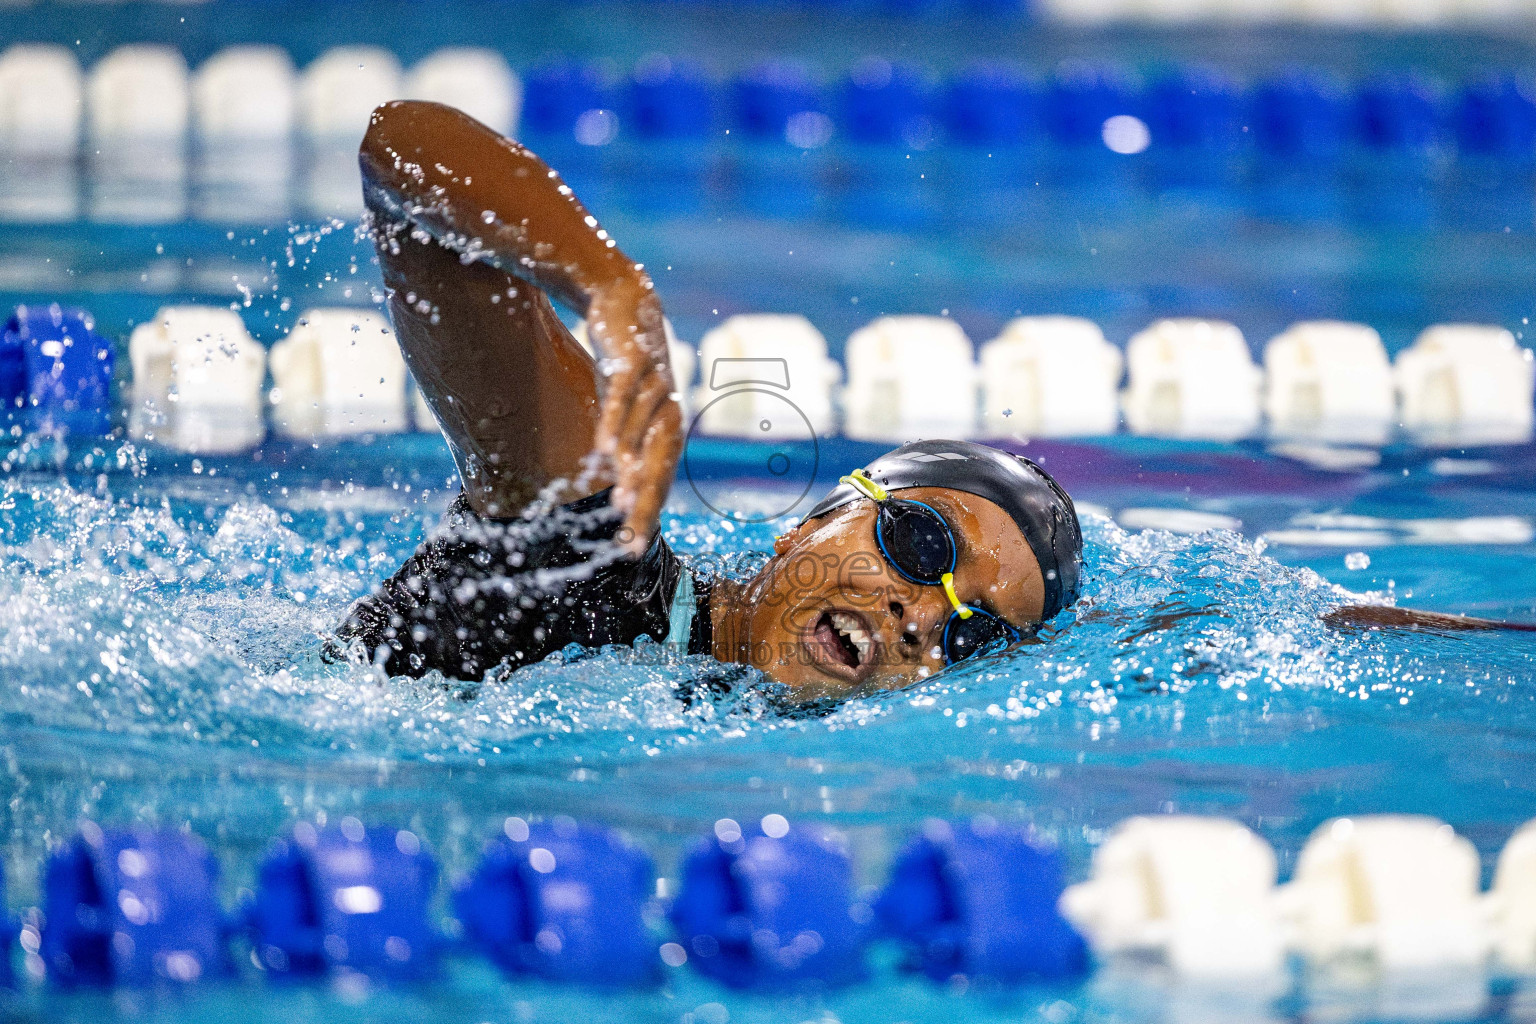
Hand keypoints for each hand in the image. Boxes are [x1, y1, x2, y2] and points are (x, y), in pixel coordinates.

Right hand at [588, 282, 683, 553]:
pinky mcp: (632, 362)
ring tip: (619, 506)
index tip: (632, 549)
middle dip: (645, 506)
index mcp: (666, 427)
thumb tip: (614, 482)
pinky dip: (614, 426)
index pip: (658, 480)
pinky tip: (602, 452)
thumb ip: (624, 443)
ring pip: (641, 438)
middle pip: (658, 467)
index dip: (647, 515)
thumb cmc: (625, 363)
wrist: (626, 300)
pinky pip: (622, 399)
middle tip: (632, 541)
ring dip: (630, 472)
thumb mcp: (624, 407)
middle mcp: (666, 411)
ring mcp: (652, 386)